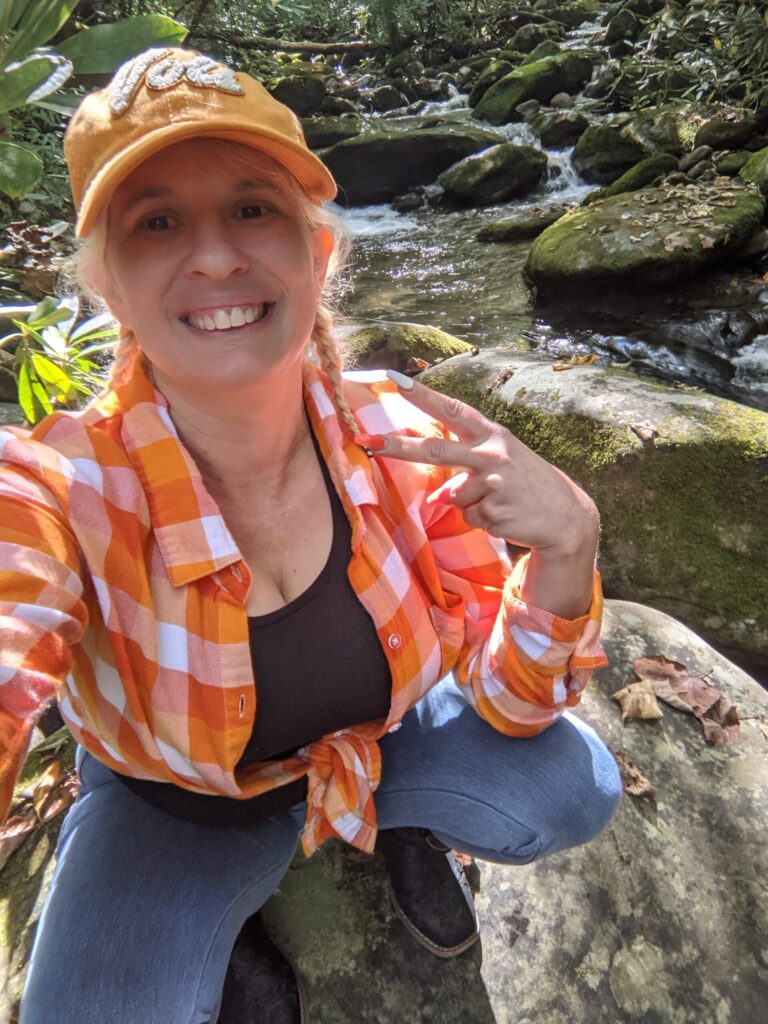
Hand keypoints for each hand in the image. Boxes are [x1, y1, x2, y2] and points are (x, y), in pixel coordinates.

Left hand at [354, 372, 598, 553]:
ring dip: (470, 505)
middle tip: (367, 441)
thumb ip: (466, 472)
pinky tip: (506, 516)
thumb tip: (438, 495)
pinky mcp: (495, 510)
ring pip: (454, 496)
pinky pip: (469, 518)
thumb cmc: (526, 486)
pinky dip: (483, 521)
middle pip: (436, 450)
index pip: (453, 410)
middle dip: (398, 447)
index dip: (424, 396)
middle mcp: (491, 454)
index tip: (395, 380)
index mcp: (492, 435)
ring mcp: (493, 483)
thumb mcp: (500, 468)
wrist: (566, 517)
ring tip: (500, 503)